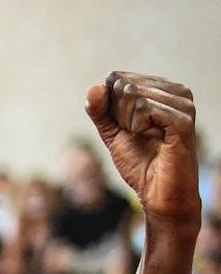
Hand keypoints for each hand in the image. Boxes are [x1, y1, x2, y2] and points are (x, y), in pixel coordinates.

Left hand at [86, 72, 199, 225]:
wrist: (157, 192)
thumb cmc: (139, 162)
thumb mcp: (112, 132)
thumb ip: (99, 110)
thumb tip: (94, 87)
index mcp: (162, 90)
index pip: (117, 79)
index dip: (112, 108)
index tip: (129, 128)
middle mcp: (176, 91)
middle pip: (125, 86)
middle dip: (121, 116)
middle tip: (140, 136)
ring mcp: (183, 103)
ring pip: (134, 95)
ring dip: (130, 123)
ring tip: (149, 138)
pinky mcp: (183, 118)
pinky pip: (145, 109)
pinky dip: (139, 127)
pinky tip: (155, 139)